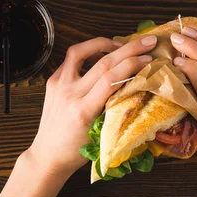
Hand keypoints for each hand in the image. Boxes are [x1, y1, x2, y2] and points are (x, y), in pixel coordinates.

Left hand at [28, 35, 157, 177]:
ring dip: (104, 42)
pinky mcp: (52, 81)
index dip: (132, 65)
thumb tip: (139, 87)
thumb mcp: (101, 133)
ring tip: (121, 43)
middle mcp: (69, 94)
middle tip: (148, 41)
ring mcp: (58, 85)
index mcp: (83, 111)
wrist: (47, 156)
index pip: (110, 79)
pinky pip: (72, 59)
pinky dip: (89, 52)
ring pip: (81, 51)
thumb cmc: (77, 151)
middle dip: (129, 49)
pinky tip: (102, 54)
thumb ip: (116, 109)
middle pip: (103, 62)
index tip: (149, 60)